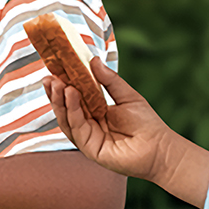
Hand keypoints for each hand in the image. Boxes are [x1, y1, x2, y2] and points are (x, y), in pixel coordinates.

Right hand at [49, 56, 190, 191]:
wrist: (159, 148)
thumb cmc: (147, 125)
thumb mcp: (127, 96)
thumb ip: (109, 80)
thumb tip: (93, 61)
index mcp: (96, 112)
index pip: (75, 97)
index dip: (64, 84)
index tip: (55, 69)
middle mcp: (89, 125)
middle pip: (66, 108)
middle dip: (56, 93)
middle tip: (49, 77)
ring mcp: (88, 137)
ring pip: (67, 119)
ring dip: (60, 101)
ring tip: (57, 83)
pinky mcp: (89, 148)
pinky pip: (77, 128)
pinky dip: (72, 111)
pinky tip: (71, 95)